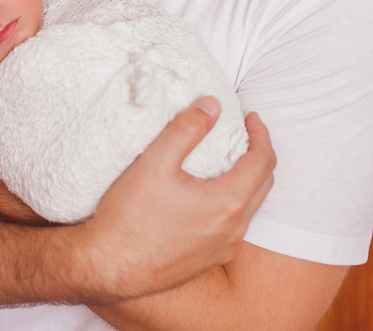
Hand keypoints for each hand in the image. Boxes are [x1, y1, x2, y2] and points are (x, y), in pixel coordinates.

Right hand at [75, 98, 276, 303]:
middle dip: (259, 155)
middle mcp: (233, 229)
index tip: (250, 117)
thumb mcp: (154, 162)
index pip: (262, 161)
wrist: (108, 267)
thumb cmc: (129, 216)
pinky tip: (208, 198)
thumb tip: (212, 105)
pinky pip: (233, 228)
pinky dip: (232, 205)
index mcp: (227, 202)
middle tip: (244, 135)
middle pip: (264, 184)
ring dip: (247, 181)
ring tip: (228, 162)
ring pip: (250, 208)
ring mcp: (223, 249)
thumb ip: (186, 129)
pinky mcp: (208, 261)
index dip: (260, 134)